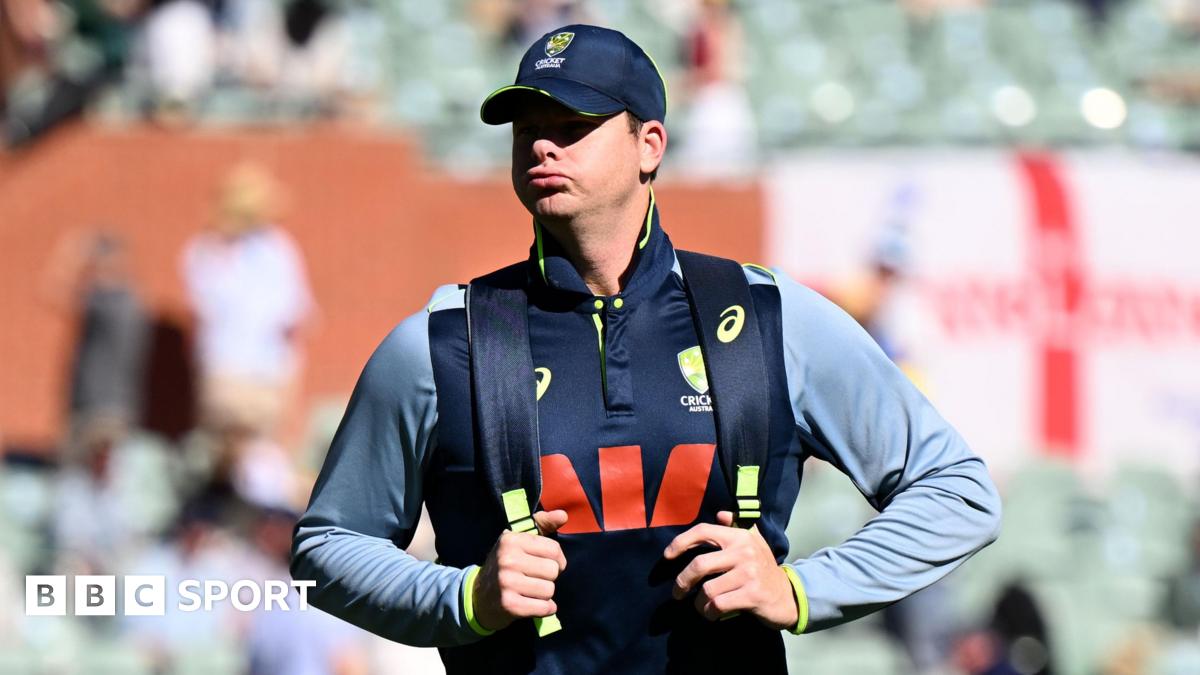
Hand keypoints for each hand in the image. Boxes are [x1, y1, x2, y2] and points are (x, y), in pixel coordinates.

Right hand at [472, 510, 567, 631]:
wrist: (478, 597)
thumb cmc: (506, 565)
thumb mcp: (519, 540)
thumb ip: (543, 524)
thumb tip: (564, 515)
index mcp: (511, 540)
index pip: (554, 550)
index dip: (557, 560)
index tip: (547, 564)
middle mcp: (507, 559)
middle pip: (553, 571)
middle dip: (549, 578)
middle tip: (535, 579)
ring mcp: (506, 582)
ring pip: (549, 590)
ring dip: (545, 594)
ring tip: (531, 591)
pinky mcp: (509, 605)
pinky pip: (544, 607)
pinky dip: (545, 609)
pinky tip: (534, 605)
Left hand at [663, 511, 797, 629]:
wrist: (789, 595)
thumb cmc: (764, 569)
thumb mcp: (755, 543)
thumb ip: (736, 527)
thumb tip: (720, 514)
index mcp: (739, 537)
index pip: (703, 531)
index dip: (680, 542)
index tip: (667, 555)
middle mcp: (743, 552)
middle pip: (699, 565)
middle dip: (682, 581)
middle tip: (677, 592)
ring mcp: (748, 574)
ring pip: (707, 590)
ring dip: (698, 603)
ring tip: (701, 606)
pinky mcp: (752, 595)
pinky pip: (718, 605)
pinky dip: (709, 613)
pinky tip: (711, 614)